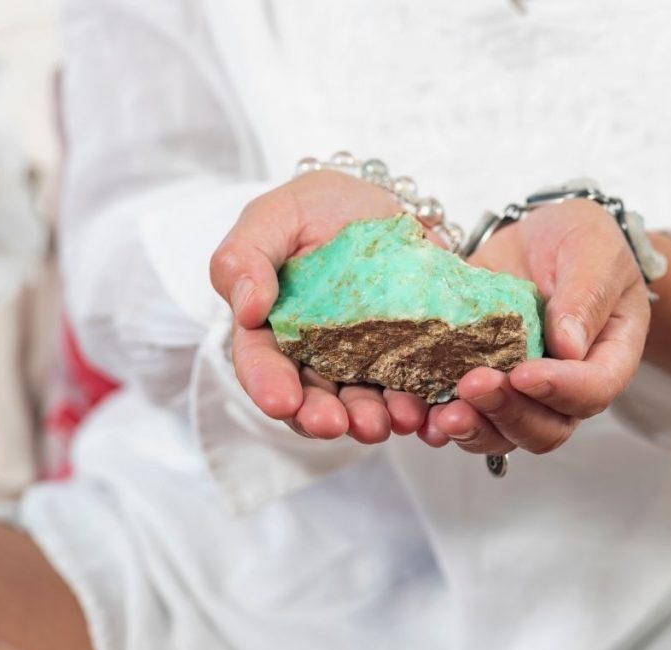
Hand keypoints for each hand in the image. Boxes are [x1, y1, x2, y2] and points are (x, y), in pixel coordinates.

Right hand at [210, 170, 441, 441]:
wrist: (382, 203)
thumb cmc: (315, 209)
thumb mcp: (273, 216)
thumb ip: (244, 256)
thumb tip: (247, 310)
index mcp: (269, 331)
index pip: (260, 364)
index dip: (268, 386)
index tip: (282, 401)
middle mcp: (313, 359)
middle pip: (311, 398)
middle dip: (322, 416)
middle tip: (335, 424)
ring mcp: (361, 365)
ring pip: (362, 403)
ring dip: (372, 418)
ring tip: (388, 422)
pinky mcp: (406, 360)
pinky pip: (412, 390)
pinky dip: (420, 405)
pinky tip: (426, 409)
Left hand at [420, 199, 650, 454]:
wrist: (535, 241)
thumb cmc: (578, 243)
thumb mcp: (592, 249)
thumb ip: (586, 294)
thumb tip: (568, 346)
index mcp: (605, 359)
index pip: (592, 391)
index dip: (560, 390)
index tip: (524, 374)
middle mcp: (562, 390)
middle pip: (544, 429)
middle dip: (506, 413)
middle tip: (474, 385)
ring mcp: (517, 393)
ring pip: (500, 434)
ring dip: (470, 429)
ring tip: (441, 415)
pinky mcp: (474, 383)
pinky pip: (459, 416)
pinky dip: (435, 420)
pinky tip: (414, 411)